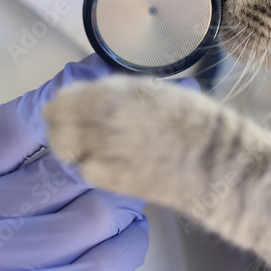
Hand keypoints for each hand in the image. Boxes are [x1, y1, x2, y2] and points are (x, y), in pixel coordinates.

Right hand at [0, 56, 196, 270]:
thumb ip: (21, 144)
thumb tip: (88, 74)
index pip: (12, 124)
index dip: (68, 99)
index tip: (105, 85)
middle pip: (65, 168)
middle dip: (108, 157)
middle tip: (135, 147)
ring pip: (98, 211)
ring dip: (123, 201)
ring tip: (120, 200)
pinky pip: (114, 256)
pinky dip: (129, 240)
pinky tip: (120, 238)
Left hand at [45, 74, 218, 206]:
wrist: (213, 161)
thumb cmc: (194, 119)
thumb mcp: (155, 91)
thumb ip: (118, 93)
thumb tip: (92, 96)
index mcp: (114, 94)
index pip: (66, 98)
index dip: (63, 103)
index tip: (65, 106)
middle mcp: (101, 121)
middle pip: (57, 123)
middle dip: (59, 124)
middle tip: (69, 128)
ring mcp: (103, 152)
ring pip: (64, 148)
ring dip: (69, 146)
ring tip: (83, 147)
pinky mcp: (111, 180)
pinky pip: (84, 170)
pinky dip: (88, 165)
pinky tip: (103, 163)